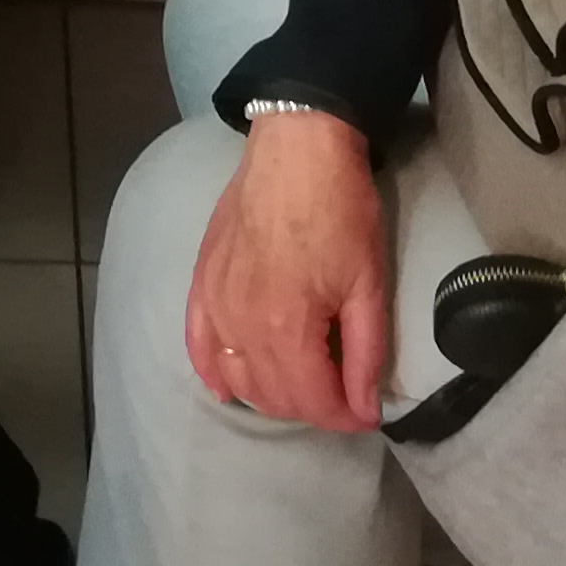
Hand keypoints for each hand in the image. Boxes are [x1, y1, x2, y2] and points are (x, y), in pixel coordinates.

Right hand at [183, 111, 390, 430]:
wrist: (297, 149)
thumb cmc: (339, 211)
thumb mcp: (368, 284)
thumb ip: (365, 353)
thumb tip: (366, 408)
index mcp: (285, 329)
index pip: (312, 402)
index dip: (344, 416)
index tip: (365, 414)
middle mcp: (240, 326)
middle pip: (273, 397)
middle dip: (312, 407)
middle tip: (341, 395)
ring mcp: (214, 305)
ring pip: (236, 378)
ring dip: (270, 395)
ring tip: (302, 385)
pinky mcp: (201, 284)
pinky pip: (198, 345)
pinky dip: (213, 372)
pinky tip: (226, 386)